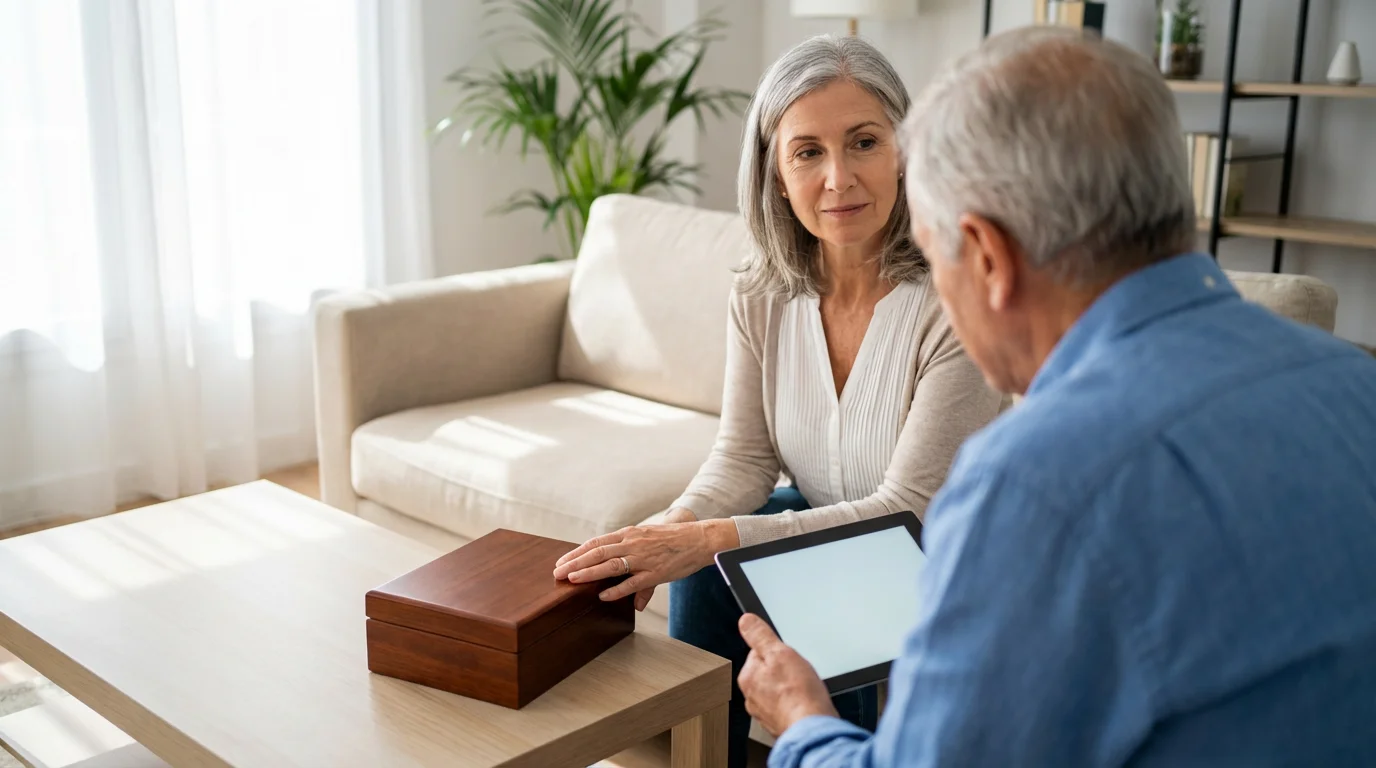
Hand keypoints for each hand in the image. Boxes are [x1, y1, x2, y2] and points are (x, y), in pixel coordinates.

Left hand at [553, 509, 736, 605]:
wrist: (700, 538)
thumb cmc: (675, 541)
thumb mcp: (650, 546)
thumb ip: (637, 570)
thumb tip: (632, 598)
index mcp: (629, 534)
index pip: (597, 542)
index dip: (577, 552)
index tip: (562, 561)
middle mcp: (633, 544)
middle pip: (597, 552)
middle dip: (575, 562)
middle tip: (557, 572)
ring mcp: (643, 558)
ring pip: (610, 564)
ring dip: (589, 572)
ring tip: (572, 579)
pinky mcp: (655, 572)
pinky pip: (632, 582)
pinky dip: (616, 589)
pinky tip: (603, 596)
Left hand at [738, 613, 836, 735]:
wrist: (812, 729)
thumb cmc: (798, 695)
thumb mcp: (780, 653)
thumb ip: (760, 635)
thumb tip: (746, 621)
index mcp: (748, 677)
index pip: (759, 652)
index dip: (777, 651)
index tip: (788, 656)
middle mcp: (752, 697)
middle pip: (769, 672)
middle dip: (784, 670)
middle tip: (799, 673)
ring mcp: (765, 713)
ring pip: (779, 690)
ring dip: (791, 688)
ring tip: (804, 689)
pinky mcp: (779, 723)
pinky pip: (788, 706)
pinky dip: (796, 703)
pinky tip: (805, 703)